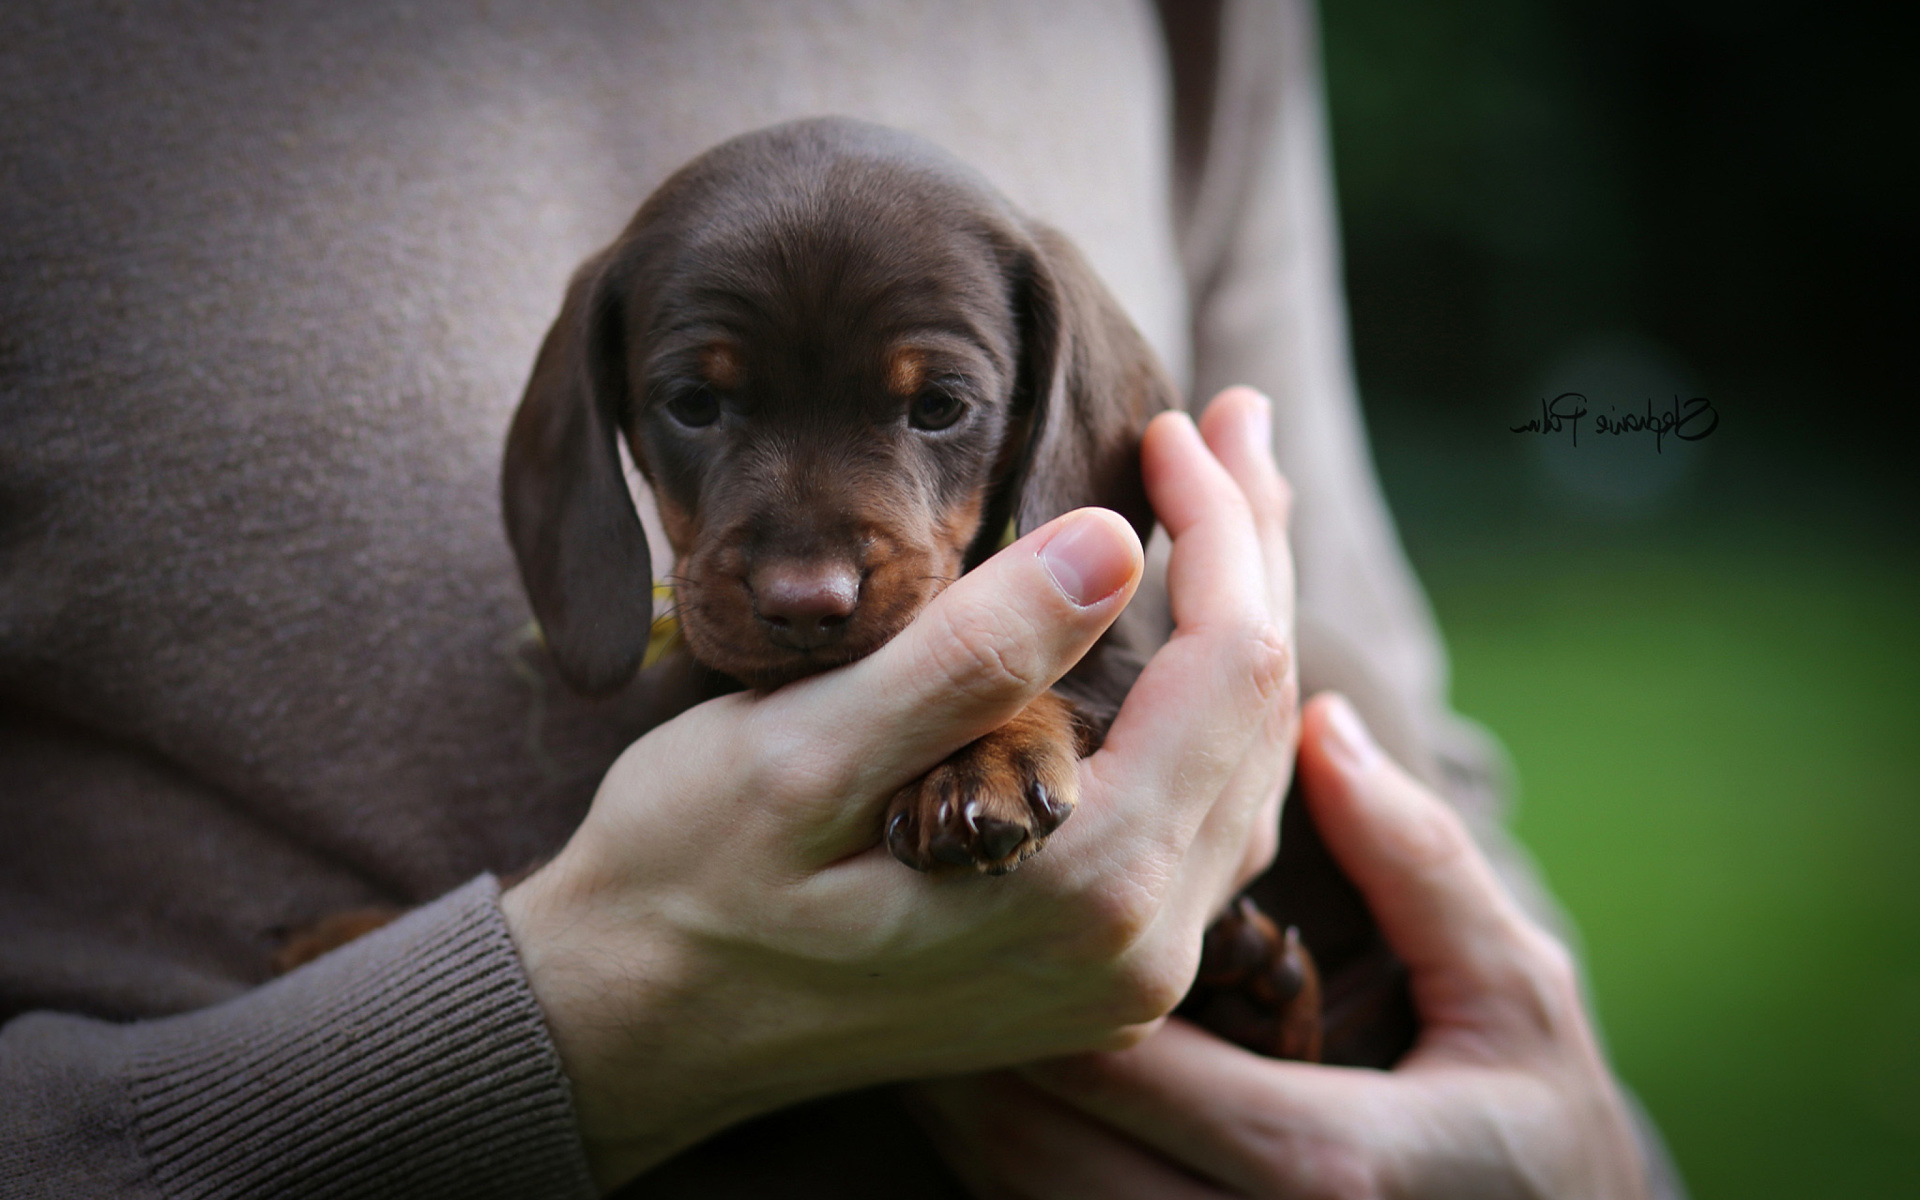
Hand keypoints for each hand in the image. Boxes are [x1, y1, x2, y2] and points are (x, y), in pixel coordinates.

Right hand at [501, 387, 1298, 1190]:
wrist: (640, 1023)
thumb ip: (967, 659)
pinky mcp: (1100, 970)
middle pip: (1261, 708)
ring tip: (1227, 497)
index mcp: (1087, 883)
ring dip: (1244, 619)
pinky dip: (1212, 707)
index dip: (1214, 524)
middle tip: (1232, 418)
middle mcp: (1139, 945)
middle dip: (1250, 549)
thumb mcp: (799, 752)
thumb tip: (1115, 544)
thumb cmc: (691, 876)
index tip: (1165, 423)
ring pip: (1248, 762)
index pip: (1228, 663)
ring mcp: (1128, 971)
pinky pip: (1209, 820)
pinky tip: (1192, 634)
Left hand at [915, 694, 1651, 1199]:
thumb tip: (1321, 725)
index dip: (1038, 932)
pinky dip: (996, 1153)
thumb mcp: (1516, 998)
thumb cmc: (1539, 1140)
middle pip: (1031, 1133)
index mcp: (1319, 1163)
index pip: (1121, 1039)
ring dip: (959, 1089)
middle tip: (907, 904)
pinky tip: (977, 1074)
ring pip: (1014, 1190)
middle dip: (965, 1019)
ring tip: (917, 978)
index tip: (994, 836)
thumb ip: (1420, 865)